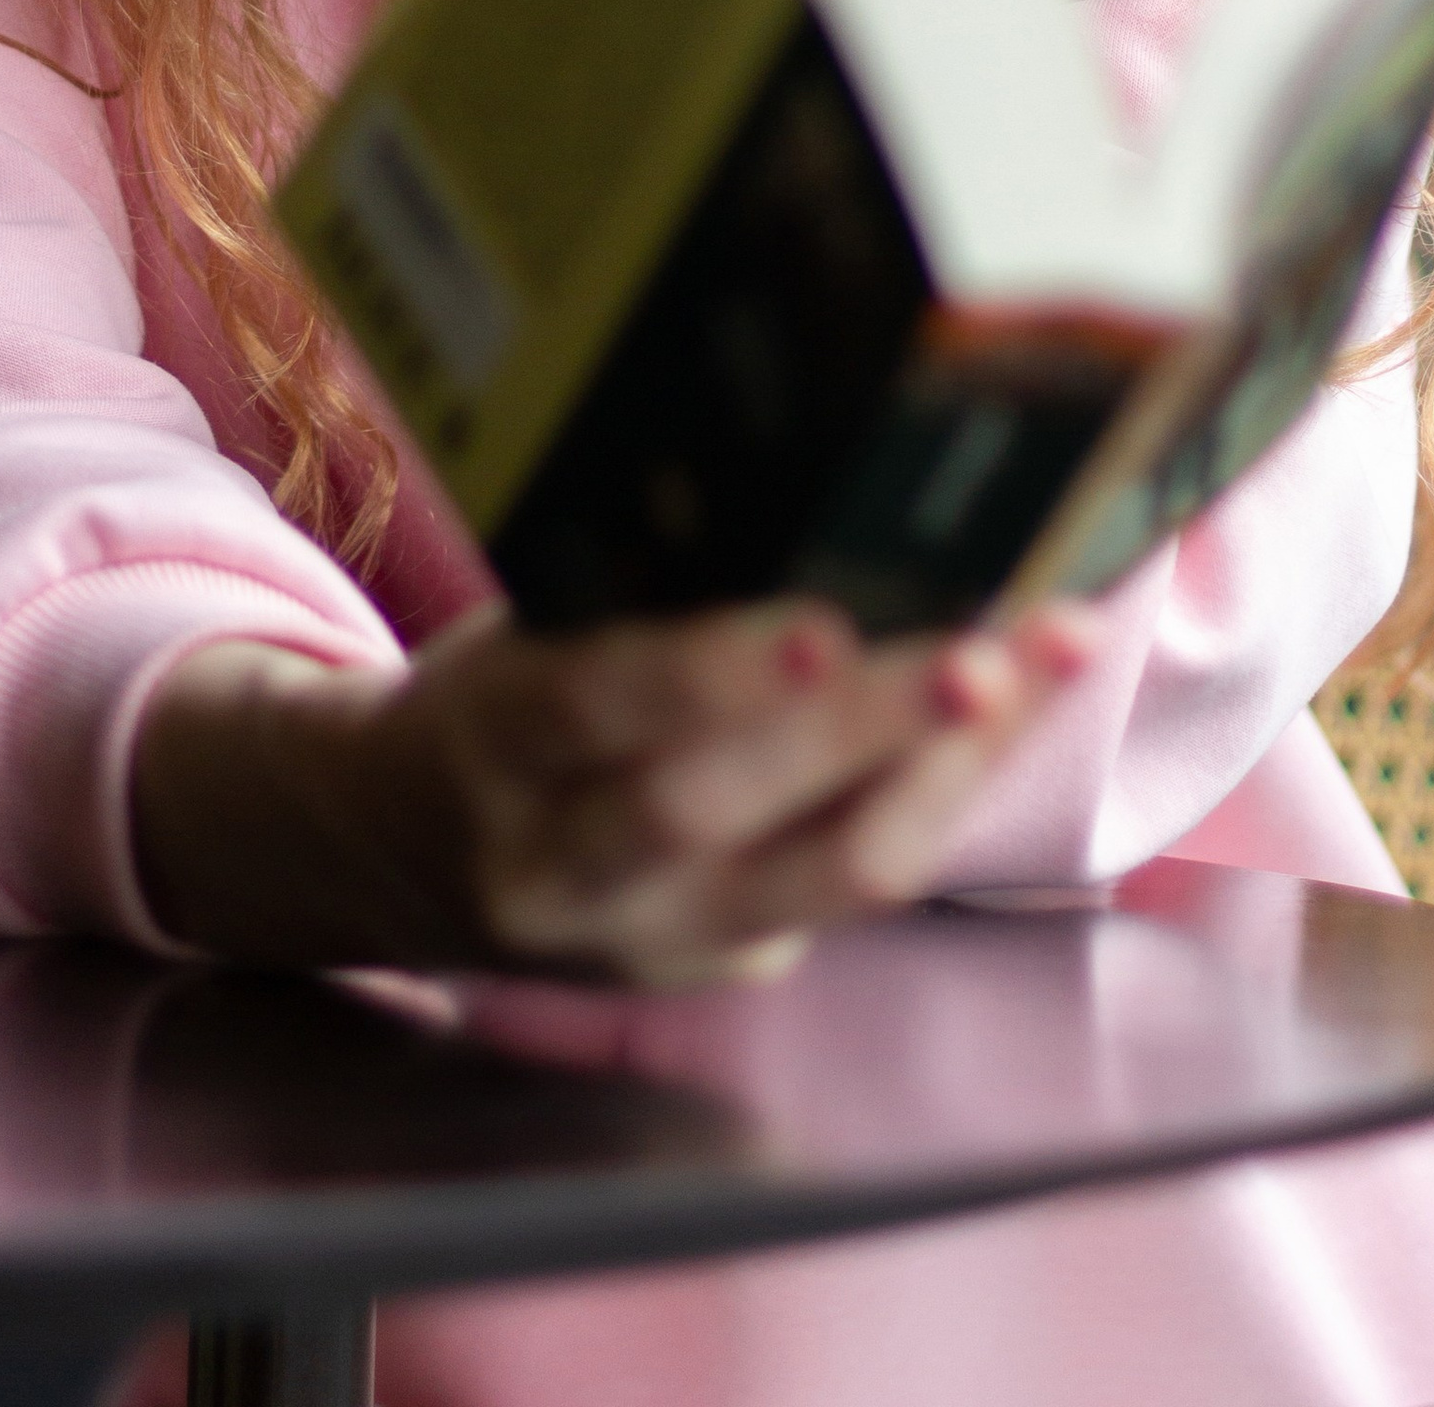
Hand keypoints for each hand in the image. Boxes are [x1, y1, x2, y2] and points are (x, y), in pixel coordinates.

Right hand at [130, 593, 1094, 981]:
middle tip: (989, 645)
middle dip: (868, 722)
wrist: (384, 856)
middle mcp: (570, 864)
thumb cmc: (480, 697)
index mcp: (492, 744)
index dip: (707, 674)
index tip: (820, 618)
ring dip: (949, 764)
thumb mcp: (506, 629)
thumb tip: (796, 466)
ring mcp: (658, 936)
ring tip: (1048, 663)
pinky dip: (942, 795)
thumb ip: (620, 591)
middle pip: (724, 803)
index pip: (596, 708)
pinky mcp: (725, 966)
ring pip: (821, 871)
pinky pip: (852, 891)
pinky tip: (1019, 713)